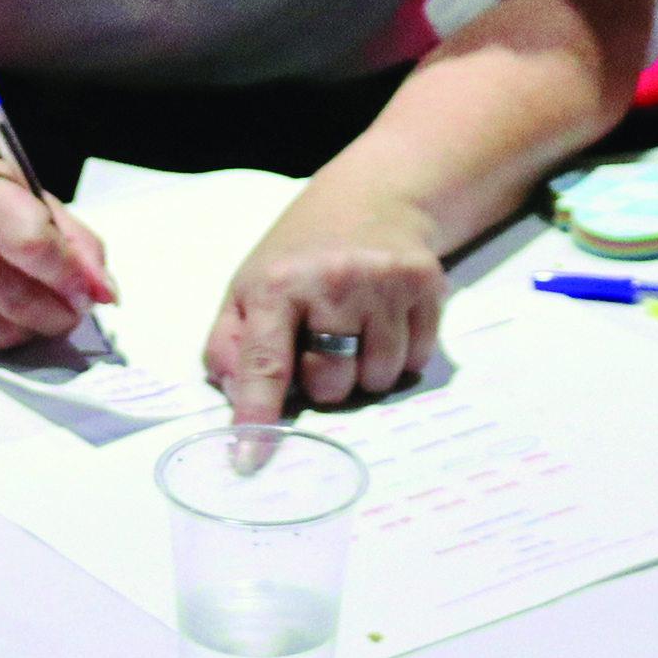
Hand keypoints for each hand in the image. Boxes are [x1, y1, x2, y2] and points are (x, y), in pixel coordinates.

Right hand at [0, 121, 113, 347]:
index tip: (90, 289)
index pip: (33, 247)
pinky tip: (0, 306)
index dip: (71, 276)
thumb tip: (103, 292)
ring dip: (32, 328)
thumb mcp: (23, 188)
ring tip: (39, 306)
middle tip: (74, 305)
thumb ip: (71, 239)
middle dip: (60, 312)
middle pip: (20, 301)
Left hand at [202, 183, 446, 424]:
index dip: (257, 417)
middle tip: (320, 344)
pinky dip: (398, 357)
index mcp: (277, 283)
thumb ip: (230, 344)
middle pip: (330, 383)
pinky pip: (415, 362)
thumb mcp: (248, 286)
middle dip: (322, 381)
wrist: (371, 197)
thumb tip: (234, 398)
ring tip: (354, 333)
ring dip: (364, 373)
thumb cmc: (300, 253)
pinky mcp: (427, 287)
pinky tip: (384, 323)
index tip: (249, 461)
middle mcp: (333, 281)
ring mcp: (385, 284)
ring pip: (378, 379)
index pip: (264, 364)